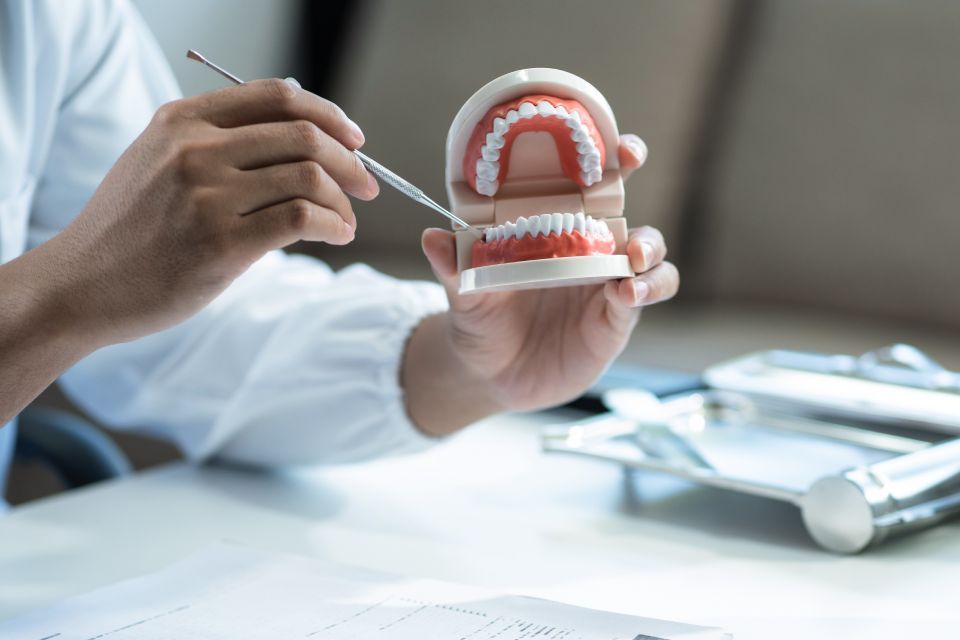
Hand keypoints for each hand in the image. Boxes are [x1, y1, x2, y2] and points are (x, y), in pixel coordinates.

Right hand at [38, 78, 377, 345]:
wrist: (83, 284)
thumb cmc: (131, 230)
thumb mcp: (159, 162)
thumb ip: (217, 144)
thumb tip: (302, 143)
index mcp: (182, 120)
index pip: (277, 95)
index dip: (328, 114)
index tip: (354, 139)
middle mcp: (195, 149)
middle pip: (303, 134)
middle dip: (349, 161)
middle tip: (367, 186)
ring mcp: (206, 195)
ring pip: (308, 176)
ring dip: (343, 200)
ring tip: (347, 221)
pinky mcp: (220, 244)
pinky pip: (302, 218)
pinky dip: (333, 225)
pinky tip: (336, 236)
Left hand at [403, 134, 677, 434]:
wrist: (490, 377)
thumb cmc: (480, 324)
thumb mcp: (464, 296)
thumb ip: (454, 269)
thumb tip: (433, 238)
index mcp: (550, 228)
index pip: (578, 182)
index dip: (600, 156)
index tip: (612, 143)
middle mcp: (585, 247)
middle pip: (621, 201)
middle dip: (632, 177)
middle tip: (629, 169)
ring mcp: (606, 281)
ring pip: (648, 250)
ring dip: (648, 246)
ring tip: (630, 258)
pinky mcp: (617, 317)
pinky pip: (647, 293)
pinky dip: (646, 288)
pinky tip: (624, 294)